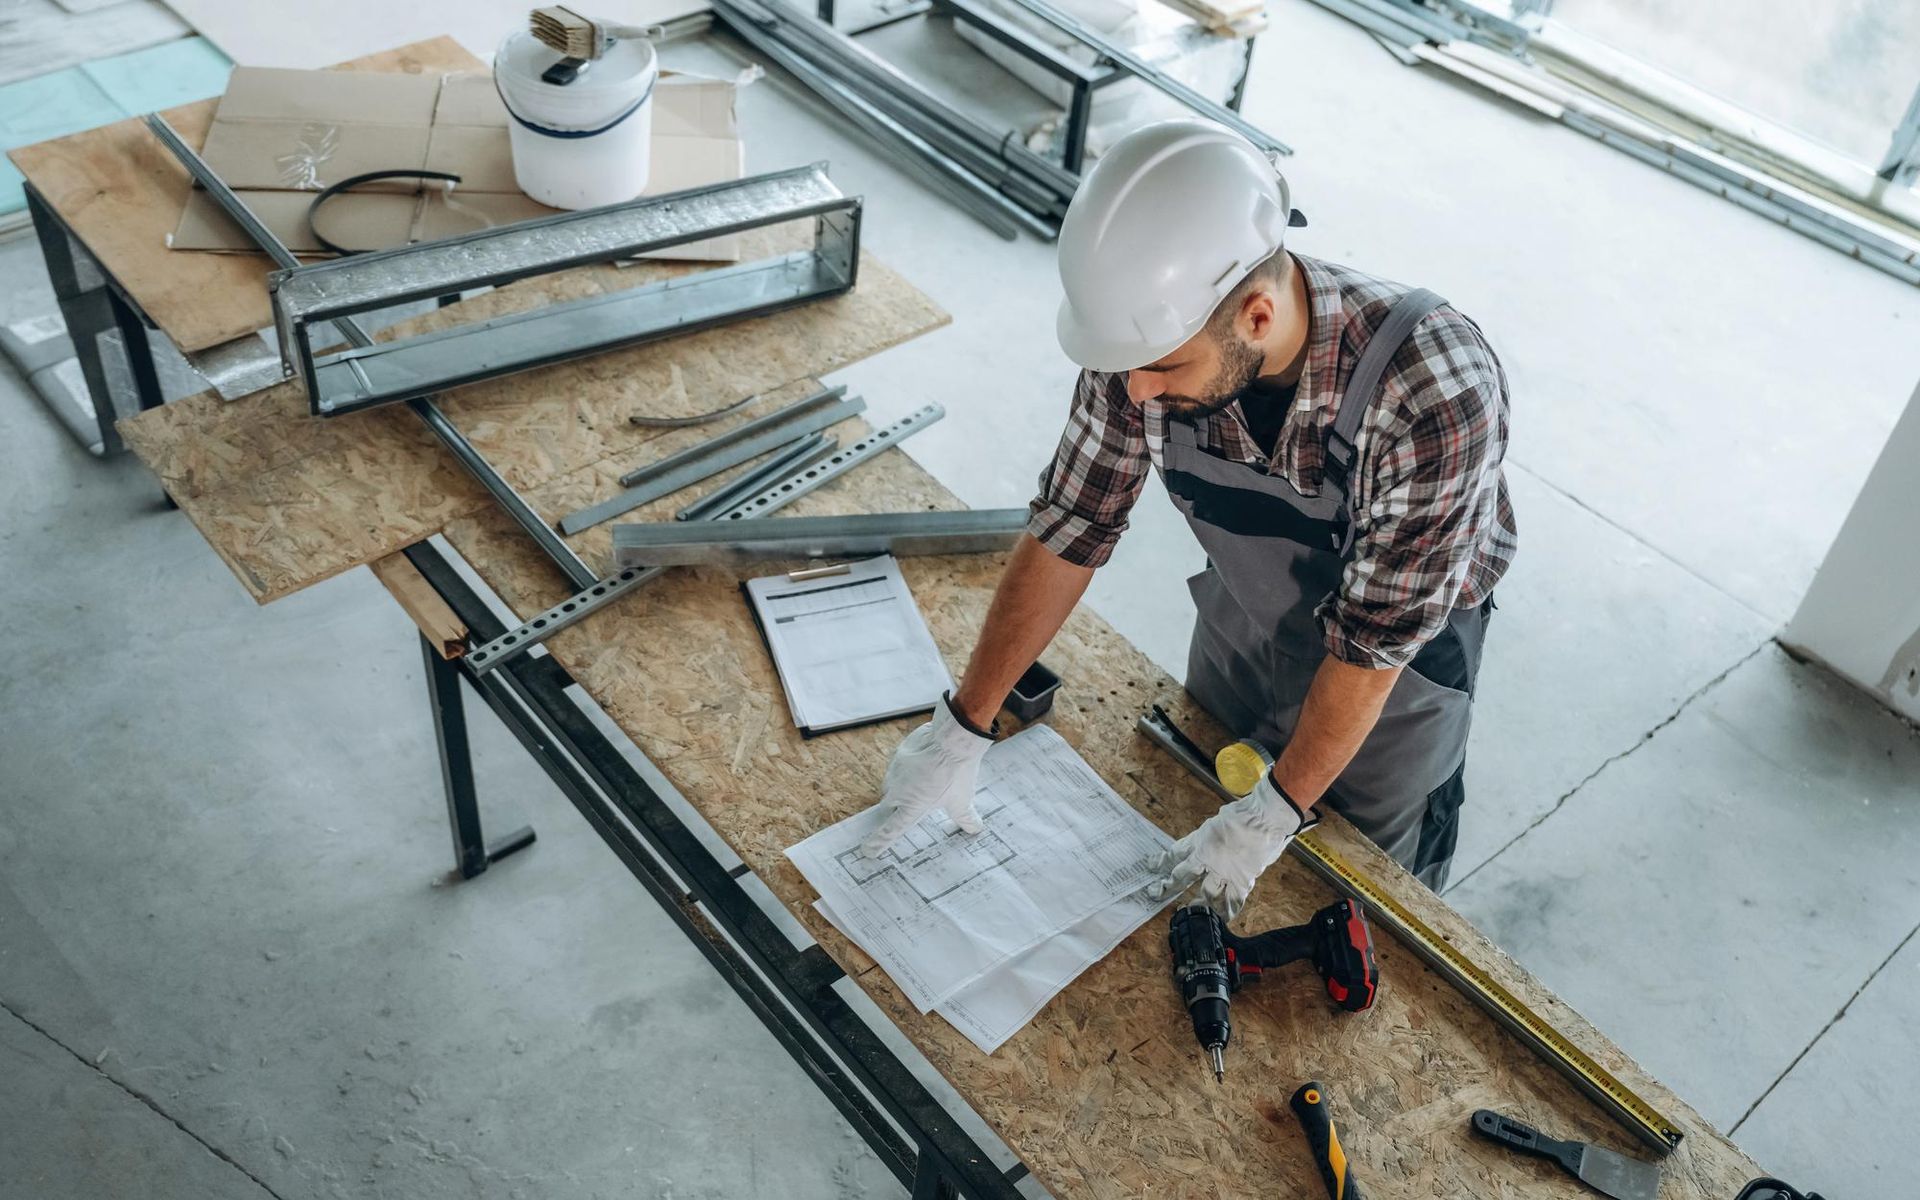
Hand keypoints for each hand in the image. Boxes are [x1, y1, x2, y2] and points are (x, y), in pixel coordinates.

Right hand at [858, 698, 991, 856]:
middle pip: (887, 806)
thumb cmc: (956, 774)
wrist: (951, 740)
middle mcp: (897, 792)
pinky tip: (922, 764)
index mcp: (911, 808)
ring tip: (919, 784)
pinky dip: (906, 768)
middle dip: (894, 810)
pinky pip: (898, 765)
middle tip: (905, 810)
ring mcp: (895, 771)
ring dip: (900, 788)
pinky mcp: (898, 754)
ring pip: (891, 785)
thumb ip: (966, 818)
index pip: (891, 830)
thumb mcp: (962, 800)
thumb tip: (974, 829)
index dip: (879, 842)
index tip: (867, 851)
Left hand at [1148, 774, 1308, 918]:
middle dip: (1168, 888)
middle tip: (1157, 895)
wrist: (1265, 819)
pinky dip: (1228, 910)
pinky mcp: (1242, 881)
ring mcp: (1224, 872)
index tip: (1151, 865)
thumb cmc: (1244, 815)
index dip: (1161, 861)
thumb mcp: (1217, 824)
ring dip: (1198, 904)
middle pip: (1182, 877)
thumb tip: (1206, 845)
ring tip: (1190, 910)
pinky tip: (1223, 917)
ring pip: (1206, 894)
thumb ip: (1209, 838)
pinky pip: (1233, 901)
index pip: (1175, 854)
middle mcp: (1208, 859)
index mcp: (1200, 841)